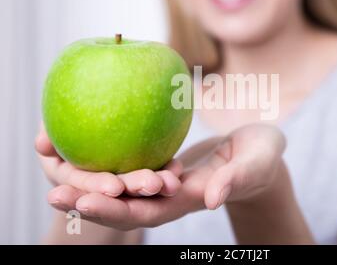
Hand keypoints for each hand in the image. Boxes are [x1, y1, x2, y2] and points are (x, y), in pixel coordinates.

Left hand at [36, 123, 285, 230]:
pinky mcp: (161, 163)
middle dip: (89, 202)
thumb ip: (238, 178)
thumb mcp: (257, 163)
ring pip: (121, 186)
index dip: (117, 210)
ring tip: (54, 169)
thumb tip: (212, 197)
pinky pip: (128, 164)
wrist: (257, 153)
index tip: (85, 200)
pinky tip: (82, 145)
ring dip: (88, 182)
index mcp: (190, 198)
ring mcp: (163, 180)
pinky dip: (104, 160)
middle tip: (53, 193)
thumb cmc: (263, 157)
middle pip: (124, 205)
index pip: (148, 212)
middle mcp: (170, 195)